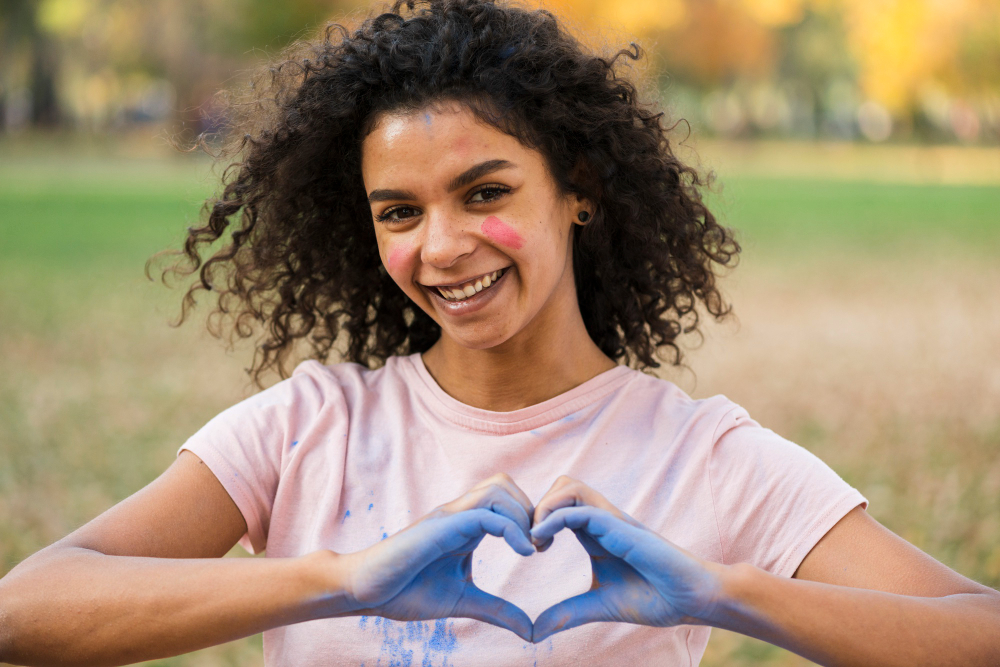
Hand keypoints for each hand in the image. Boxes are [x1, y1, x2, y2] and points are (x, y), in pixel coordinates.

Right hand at [338, 474, 535, 640]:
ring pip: (498, 489)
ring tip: (531, 547)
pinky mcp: (442, 525)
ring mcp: (449, 515)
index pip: (506, 499)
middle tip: (541, 544)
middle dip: (531, 509)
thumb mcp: (463, 601)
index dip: (529, 518)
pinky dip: (511, 528)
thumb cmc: (405, 592)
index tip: (541, 549)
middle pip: (505, 484)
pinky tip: (522, 552)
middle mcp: (458, 513)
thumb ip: (497, 610)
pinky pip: (485, 513)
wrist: (364, 590)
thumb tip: (530, 630)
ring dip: (523, 514)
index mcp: (465, 525)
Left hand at [529, 476, 721, 641]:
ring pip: (569, 486)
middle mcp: (601, 520)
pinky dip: (553, 519)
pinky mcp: (619, 527)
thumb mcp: (597, 605)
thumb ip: (566, 613)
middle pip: (561, 485)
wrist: (690, 600)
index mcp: (595, 533)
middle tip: (532, 542)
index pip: (559, 506)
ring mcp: (611, 521)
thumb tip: (533, 632)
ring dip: (544, 507)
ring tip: (537, 539)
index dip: (537, 520)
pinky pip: (580, 509)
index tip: (530, 550)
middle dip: (536, 506)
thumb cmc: (653, 598)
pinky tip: (541, 542)